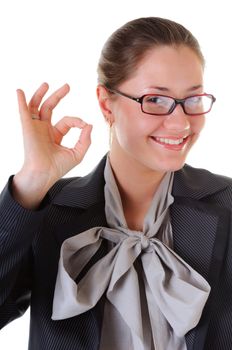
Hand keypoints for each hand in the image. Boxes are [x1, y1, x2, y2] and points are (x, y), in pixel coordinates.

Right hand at [13, 83, 91, 207]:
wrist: (44, 174)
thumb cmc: (58, 167)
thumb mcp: (77, 153)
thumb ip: (85, 140)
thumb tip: (89, 125)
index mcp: (55, 134)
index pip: (67, 121)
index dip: (77, 121)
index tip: (84, 125)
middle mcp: (44, 129)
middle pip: (50, 107)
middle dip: (58, 96)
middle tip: (67, 86)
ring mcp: (35, 127)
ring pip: (37, 106)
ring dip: (41, 94)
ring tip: (47, 84)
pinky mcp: (28, 128)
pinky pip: (24, 112)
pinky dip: (21, 101)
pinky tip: (19, 92)